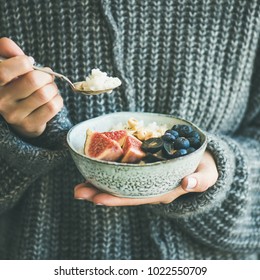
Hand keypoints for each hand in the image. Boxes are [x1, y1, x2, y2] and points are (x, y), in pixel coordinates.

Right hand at [0, 37, 62, 137]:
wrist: (21, 117)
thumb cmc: (16, 87)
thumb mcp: (9, 68)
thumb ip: (8, 53)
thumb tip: (9, 45)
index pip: (4, 72)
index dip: (23, 63)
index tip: (30, 63)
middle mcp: (1, 101)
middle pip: (33, 80)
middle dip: (46, 75)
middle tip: (46, 77)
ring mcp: (15, 116)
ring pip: (45, 94)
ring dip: (53, 88)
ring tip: (50, 88)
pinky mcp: (30, 125)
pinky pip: (53, 106)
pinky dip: (58, 99)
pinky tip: (52, 99)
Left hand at [74, 150, 217, 205]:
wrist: (203, 161)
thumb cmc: (205, 169)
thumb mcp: (208, 174)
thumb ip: (201, 180)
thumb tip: (189, 183)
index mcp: (163, 191)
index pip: (136, 198)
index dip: (116, 198)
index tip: (96, 198)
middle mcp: (150, 188)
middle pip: (122, 193)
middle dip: (99, 193)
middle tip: (77, 191)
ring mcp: (145, 179)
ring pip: (119, 184)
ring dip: (99, 183)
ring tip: (78, 183)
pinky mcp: (144, 168)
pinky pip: (124, 172)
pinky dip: (109, 171)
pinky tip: (95, 168)